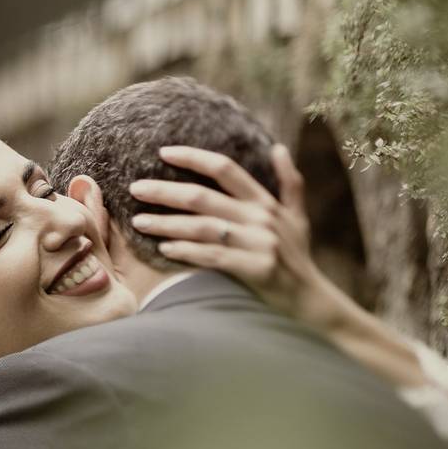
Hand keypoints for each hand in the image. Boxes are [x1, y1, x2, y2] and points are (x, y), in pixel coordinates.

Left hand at [130, 144, 427, 388]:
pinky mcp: (256, 268)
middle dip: (165, 192)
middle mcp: (261, 218)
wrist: (312, 301)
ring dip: (167, 223)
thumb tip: (279, 147)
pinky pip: (213, 256)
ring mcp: (259, 243)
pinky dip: (187, 250)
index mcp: (266, 202)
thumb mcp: (298, 217)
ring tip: (139, 222)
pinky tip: (165, 248)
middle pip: (203, 197)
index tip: (163, 152)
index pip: (225, 169)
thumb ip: (289, 182)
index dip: (193, 157)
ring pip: (202, 227)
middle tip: (135, 189)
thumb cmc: (299, 258)